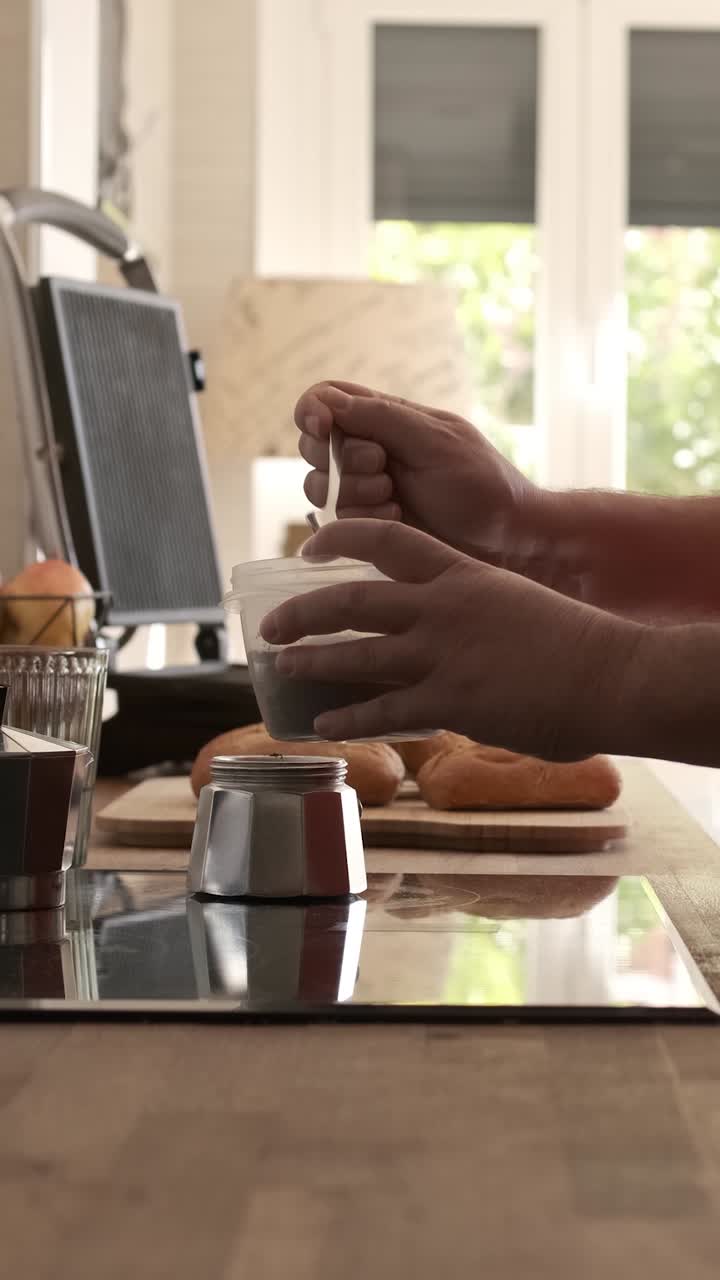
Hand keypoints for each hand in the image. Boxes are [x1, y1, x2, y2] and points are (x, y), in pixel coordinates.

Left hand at [259, 520, 646, 758]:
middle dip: (302, 612)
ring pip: (354, 653)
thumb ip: (470, 606)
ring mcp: (442, 655)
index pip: (384, 540)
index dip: (338, 538)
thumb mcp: (512, 601)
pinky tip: (322, 725)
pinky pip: (382, 711)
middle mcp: (441, 607)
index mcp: (460, 572)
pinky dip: (346, 718)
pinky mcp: (450, 702)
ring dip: (311, 661)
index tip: (308, 547)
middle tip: (271, 625)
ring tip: (282, 668)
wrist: (612, 674)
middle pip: (350, 599)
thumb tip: (444, 625)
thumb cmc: (574, 641)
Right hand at [295, 381, 545, 561]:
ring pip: (320, 487)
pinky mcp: (367, 525)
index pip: (326, 399)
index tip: (323, 428)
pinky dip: (364, 519)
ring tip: (394, 498)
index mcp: (386, 416)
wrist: (505, 539)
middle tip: (382, 467)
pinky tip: (396, 518)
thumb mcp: (435, 440)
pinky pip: (337, 520)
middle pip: (313, 446)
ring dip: (355, 492)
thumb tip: (328, 402)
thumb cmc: (481, 482)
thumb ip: (381, 417)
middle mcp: (369, 449)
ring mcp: (365, 489)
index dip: (312, 411)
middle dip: (342, 460)